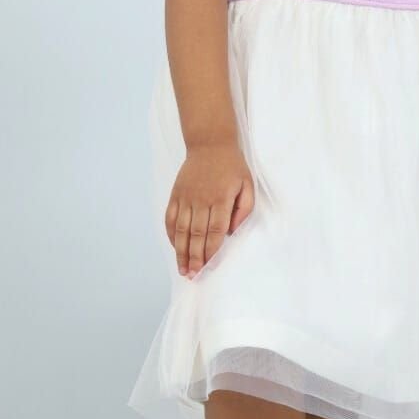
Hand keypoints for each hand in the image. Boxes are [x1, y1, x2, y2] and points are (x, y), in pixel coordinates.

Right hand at [165, 140, 254, 277]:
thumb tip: (232, 231)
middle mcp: (201, 200)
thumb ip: (244, 210)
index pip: (215, 231)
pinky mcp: (176, 194)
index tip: (208, 267)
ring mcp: (186, 197)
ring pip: (181, 230)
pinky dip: (171, 234)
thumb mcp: (248, 185)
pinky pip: (170, 218)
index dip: (211, 251)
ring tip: (182, 269)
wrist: (210, 143)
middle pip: (196, 234)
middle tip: (193, 276)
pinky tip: (175, 247)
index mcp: (221, 199)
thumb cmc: (232, 166)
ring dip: (181, 251)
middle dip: (195, 258)